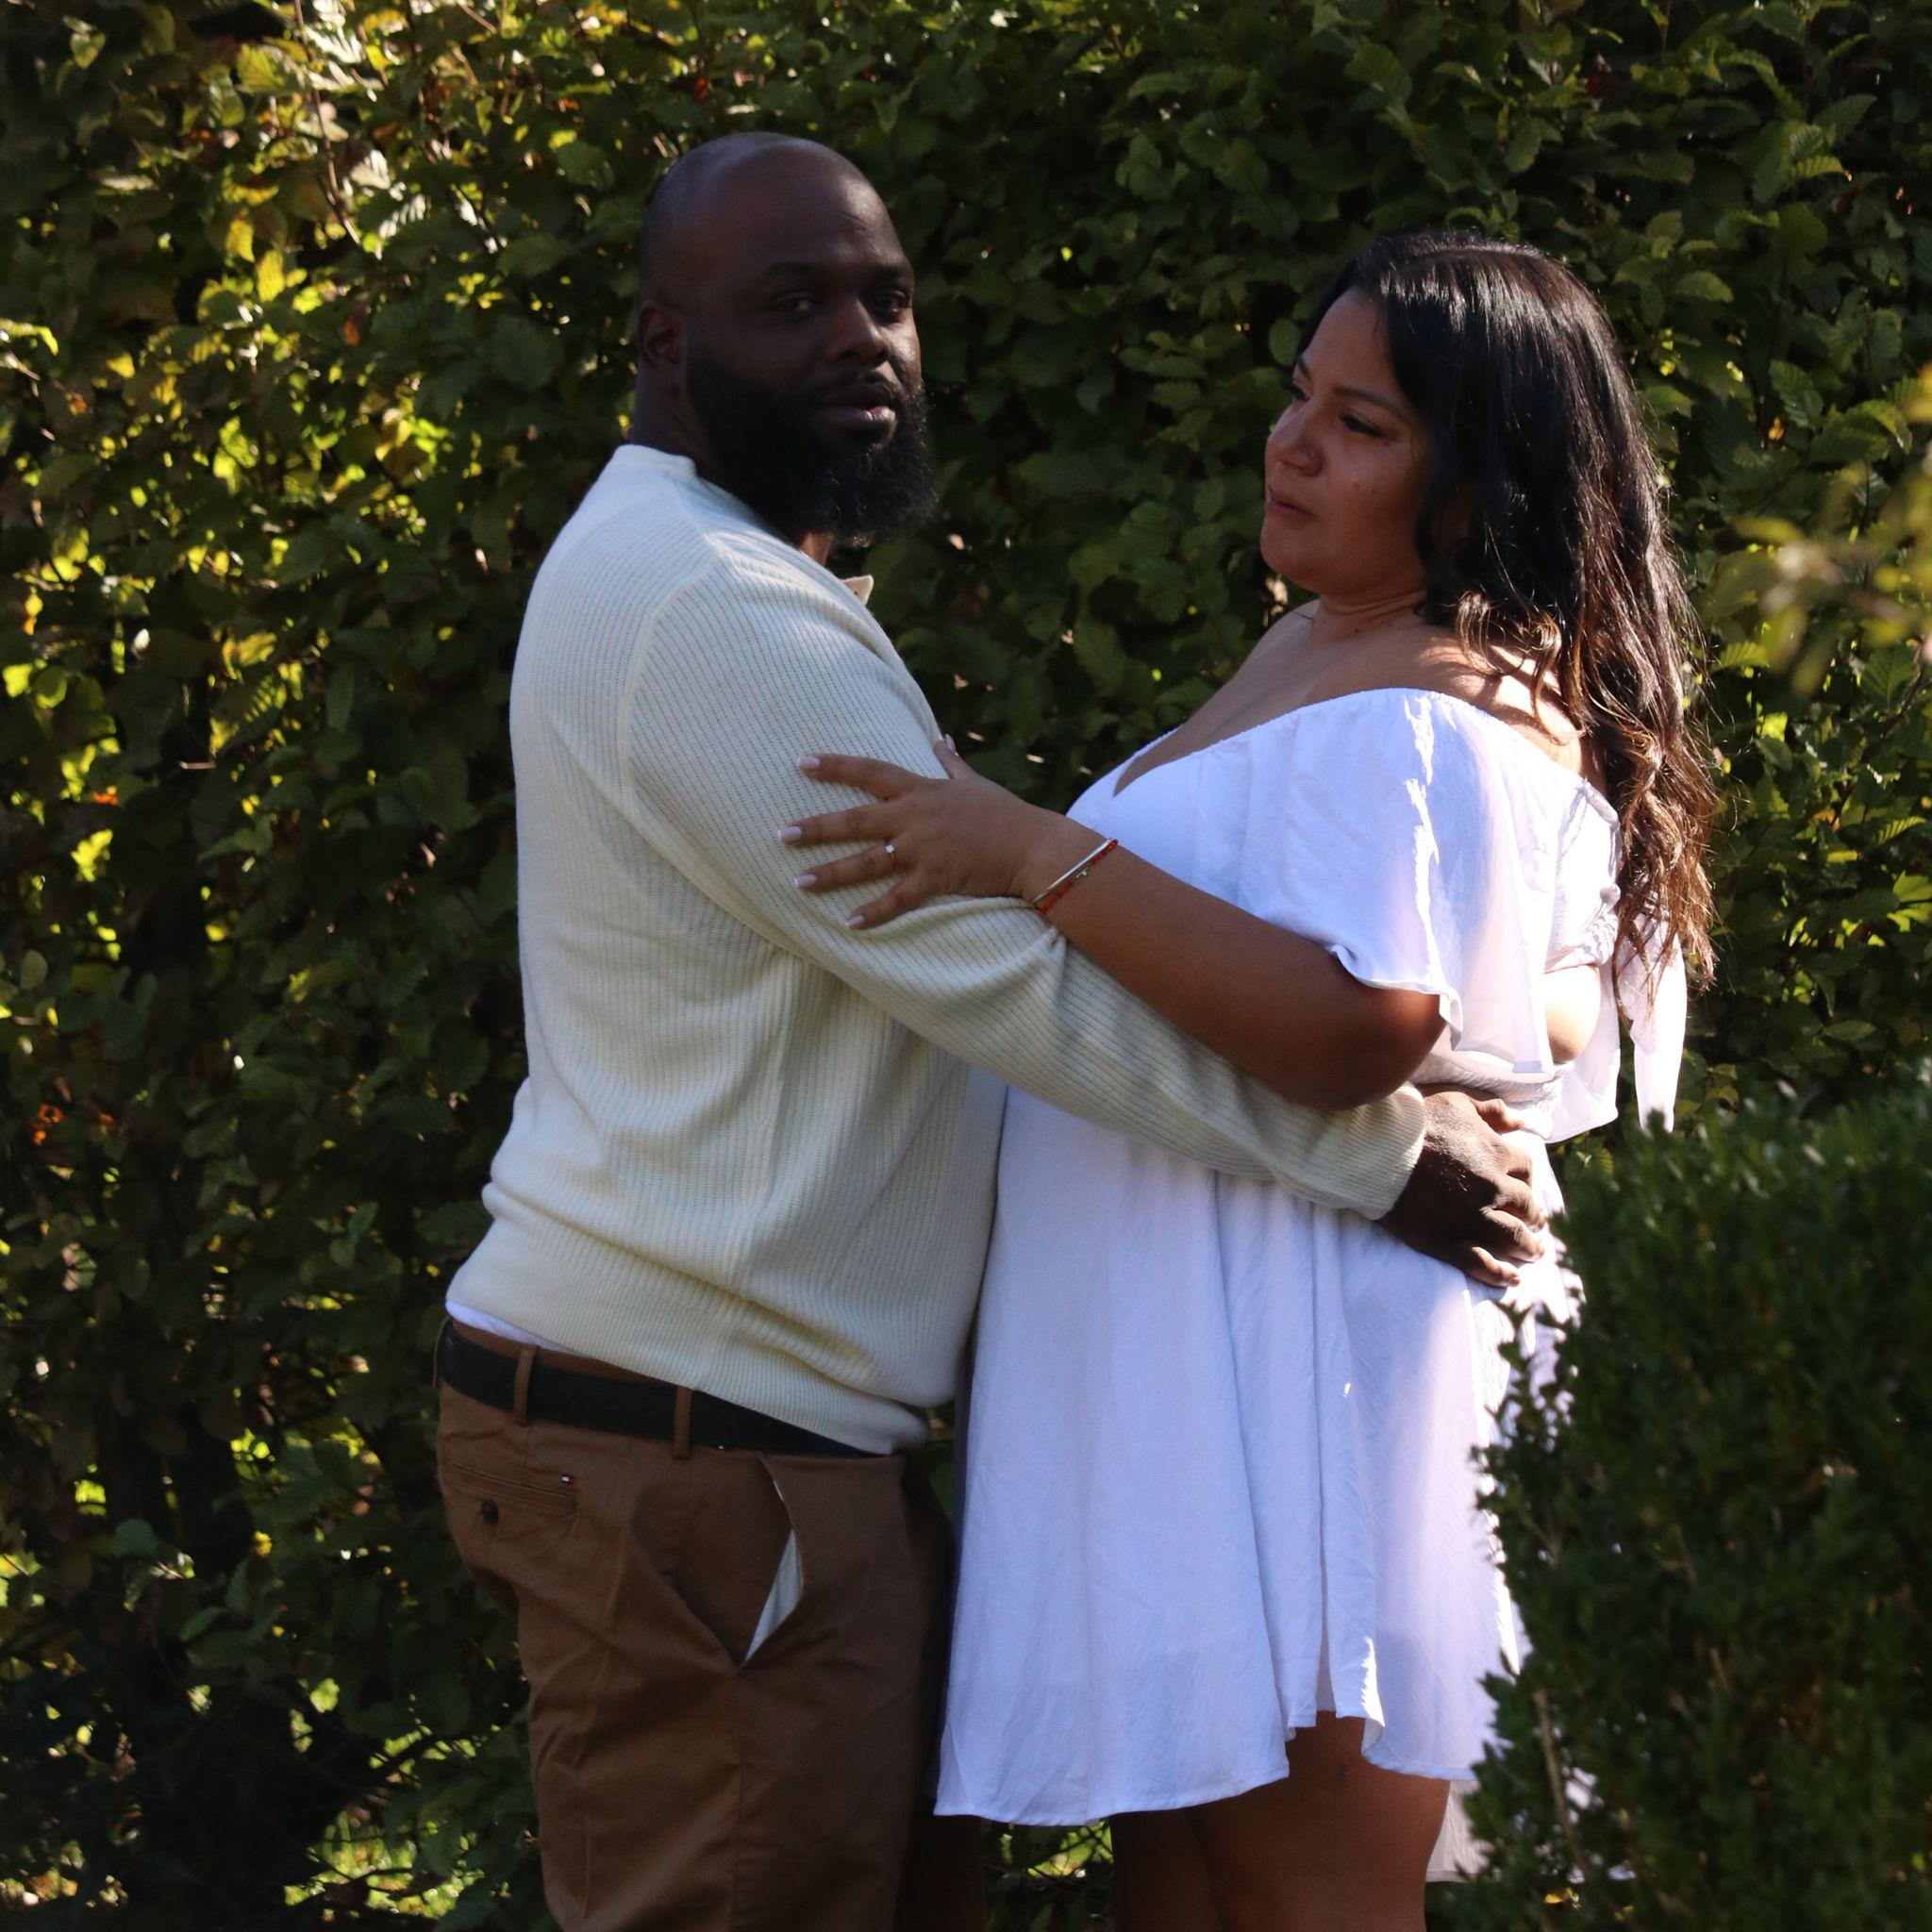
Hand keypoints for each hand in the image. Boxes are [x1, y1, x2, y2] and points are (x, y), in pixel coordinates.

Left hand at [782, 741, 1098, 927]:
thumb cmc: (1004, 814)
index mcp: (921, 791)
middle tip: (782, 835)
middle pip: (855, 820)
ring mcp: (923, 849)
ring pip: (867, 862)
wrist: (1033, 846)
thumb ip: (951, 762)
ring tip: (798, 883)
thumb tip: (941, 738)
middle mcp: (915, 817)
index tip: (801, 763)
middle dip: (816, 827)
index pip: (870, 772)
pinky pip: (898, 898)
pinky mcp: (936, 878)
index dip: (835, 766)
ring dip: (831, 874)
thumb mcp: (974, 782)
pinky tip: (848, 924)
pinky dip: (874, 913)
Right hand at [1376, 1089, 1548, 1289]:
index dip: (1526, 1178)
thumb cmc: (1415, 1122)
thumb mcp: (1457, 1102)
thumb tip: (1522, 1121)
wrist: (1376, 1151)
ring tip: (1533, 1253)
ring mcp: (1472, 1218)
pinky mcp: (1448, 1241)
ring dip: (1528, 1248)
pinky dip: (1500, 1274)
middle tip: (1536, 1224)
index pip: (1526, 1169)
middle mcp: (1493, 1188)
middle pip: (1526, 1206)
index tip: (1524, 1185)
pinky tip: (1512, 1279)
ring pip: (1513, 1238)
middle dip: (1534, 1216)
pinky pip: (1482, 1264)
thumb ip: (1492, 1111)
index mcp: (1497, 1154)